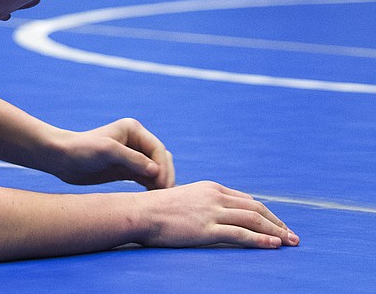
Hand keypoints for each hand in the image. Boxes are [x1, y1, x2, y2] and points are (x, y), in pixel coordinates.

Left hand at [50, 117, 174, 189]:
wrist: (61, 159)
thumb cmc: (81, 150)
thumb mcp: (107, 151)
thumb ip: (133, 160)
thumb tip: (156, 171)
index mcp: (133, 130)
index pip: (158, 150)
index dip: (162, 167)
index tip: (161, 185)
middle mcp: (135, 141)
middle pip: (160, 159)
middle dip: (164, 175)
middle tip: (163, 196)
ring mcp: (131, 156)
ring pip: (156, 170)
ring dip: (160, 183)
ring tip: (159, 200)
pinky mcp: (126, 169)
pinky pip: (146, 178)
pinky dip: (151, 187)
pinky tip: (151, 199)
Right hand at [139, 181, 298, 249]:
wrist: (140, 212)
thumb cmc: (158, 209)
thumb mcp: (186, 199)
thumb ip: (205, 204)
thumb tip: (218, 215)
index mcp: (211, 188)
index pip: (247, 201)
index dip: (267, 214)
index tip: (279, 225)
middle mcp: (215, 197)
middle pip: (256, 209)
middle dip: (278, 223)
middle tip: (293, 236)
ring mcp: (211, 212)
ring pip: (253, 220)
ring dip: (276, 232)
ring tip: (290, 242)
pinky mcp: (206, 229)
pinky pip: (240, 234)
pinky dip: (260, 240)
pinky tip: (273, 246)